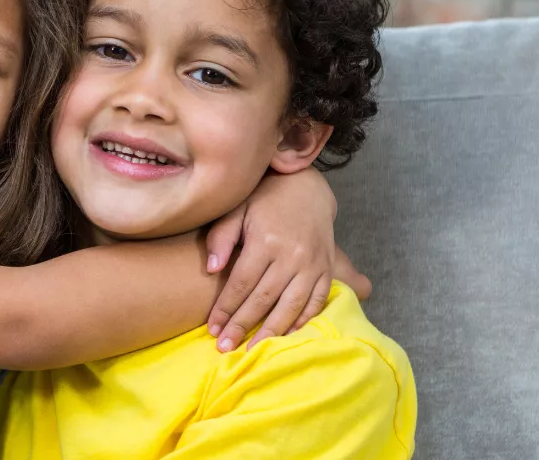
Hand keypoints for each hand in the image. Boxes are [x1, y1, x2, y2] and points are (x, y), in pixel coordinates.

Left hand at [204, 169, 370, 351]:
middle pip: (264, 299)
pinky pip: (316, 301)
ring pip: (291, 305)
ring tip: (252, 350)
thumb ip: (221, 238)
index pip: (242, 283)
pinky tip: (286, 335)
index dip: (226, 308)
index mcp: (267, 240)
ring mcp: (313, 263)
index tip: (212, 328)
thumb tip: (212, 270)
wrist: (306, 188)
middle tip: (225, 348)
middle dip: (243, 325)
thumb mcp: (237, 209)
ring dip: (271, 331)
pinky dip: (302, 320)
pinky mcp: (326, 268)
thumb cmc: (263, 200)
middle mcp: (293, 255)